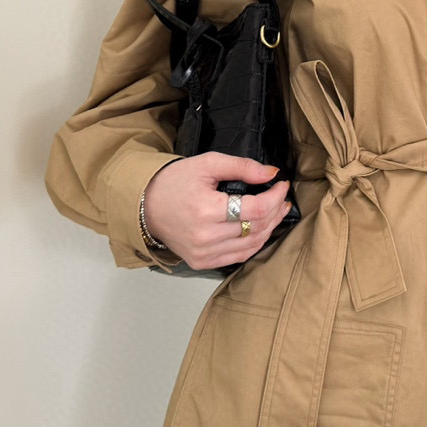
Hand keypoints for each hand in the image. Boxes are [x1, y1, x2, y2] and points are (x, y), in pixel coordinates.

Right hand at [142, 153, 290, 270]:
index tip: (281, 184)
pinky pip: (239, 256)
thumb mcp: (207, 164)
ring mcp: (203, 253)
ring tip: (275, 211)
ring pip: (252, 244)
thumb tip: (271, 173)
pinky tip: (260, 228)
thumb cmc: (174, 182)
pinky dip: (254, 243)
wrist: (145, 207)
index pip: (256, 208)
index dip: (275, 196)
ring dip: (269, 227)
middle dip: (276, 210)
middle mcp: (205, 237)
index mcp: (206, 210)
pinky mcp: (201, 262)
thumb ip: (241, 167)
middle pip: (257, 227)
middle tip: (281, 197)